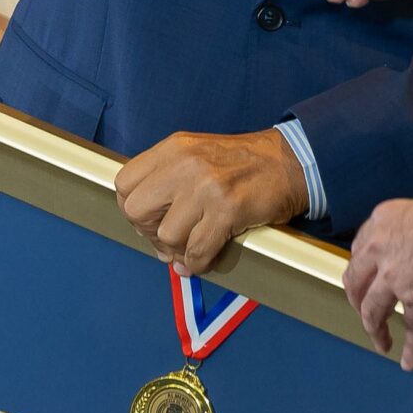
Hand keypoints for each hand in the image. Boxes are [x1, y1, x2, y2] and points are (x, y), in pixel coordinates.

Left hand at [114, 130, 310, 273]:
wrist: (289, 162)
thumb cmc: (242, 162)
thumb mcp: (196, 153)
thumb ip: (167, 178)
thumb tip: (146, 225)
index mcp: (173, 149)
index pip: (124, 183)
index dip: (131, 208)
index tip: (148, 220)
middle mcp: (184, 164)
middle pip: (136, 211)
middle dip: (149, 233)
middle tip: (168, 239)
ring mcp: (206, 187)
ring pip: (167, 236)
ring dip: (177, 251)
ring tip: (191, 247)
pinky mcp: (228, 210)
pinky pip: (197, 251)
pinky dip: (198, 263)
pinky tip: (204, 260)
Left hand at [342, 195, 412, 369]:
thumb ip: (408, 232)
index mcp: (382, 221)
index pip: (360, 250)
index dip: (362, 269)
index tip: (364, 280)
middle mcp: (380, 248)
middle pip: (356, 282)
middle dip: (357, 301)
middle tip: (363, 312)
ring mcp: (394, 276)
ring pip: (372, 309)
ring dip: (375, 329)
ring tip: (381, 342)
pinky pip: (412, 328)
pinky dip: (412, 347)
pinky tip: (409, 361)